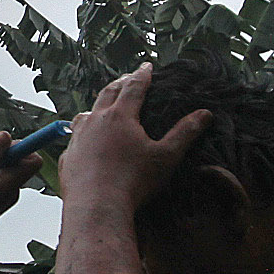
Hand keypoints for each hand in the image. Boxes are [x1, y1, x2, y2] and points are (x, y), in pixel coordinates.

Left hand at [60, 67, 209, 210]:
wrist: (96, 207)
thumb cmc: (134, 182)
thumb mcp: (166, 157)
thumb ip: (185, 133)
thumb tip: (204, 114)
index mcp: (120, 116)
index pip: (134, 87)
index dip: (142, 75)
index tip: (147, 66)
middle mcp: (95, 121)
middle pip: (108, 94)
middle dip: (120, 83)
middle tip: (128, 78)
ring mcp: (78, 138)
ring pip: (86, 114)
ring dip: (97, 106)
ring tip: (104, 106)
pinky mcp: (68, 157)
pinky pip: (74, 138)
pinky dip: (82, 133)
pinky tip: (85, 140)